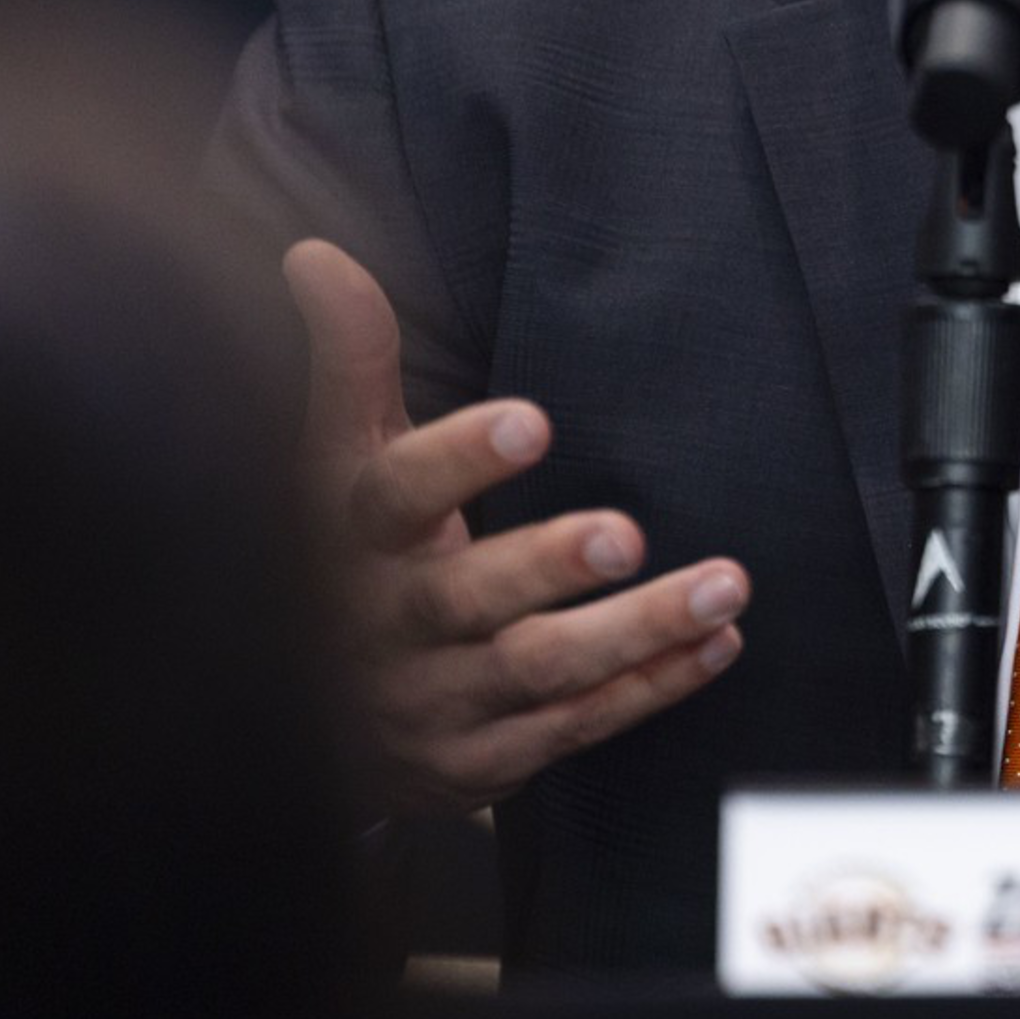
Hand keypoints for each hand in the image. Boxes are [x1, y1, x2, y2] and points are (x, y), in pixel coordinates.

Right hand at [285, 238, 748, 814]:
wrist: (294, 721)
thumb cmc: (345, 551)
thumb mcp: (336, 458)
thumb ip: (350, 361)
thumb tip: (315, 255)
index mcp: (353, 538)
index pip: (396, 495)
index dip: (457, 461)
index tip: (532, 421)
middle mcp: (390, 624)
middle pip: (471, 598)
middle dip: (550, 567)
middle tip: (627, 535)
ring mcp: (434, 702)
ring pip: (539, 672)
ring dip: (638, 632)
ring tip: (725, 587)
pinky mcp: (480, 762)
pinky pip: (574, 726)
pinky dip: (651, 688)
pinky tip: (717, 643)